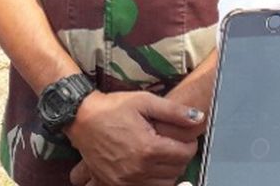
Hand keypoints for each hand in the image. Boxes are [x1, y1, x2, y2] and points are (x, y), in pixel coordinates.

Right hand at [64, 90, 204, 185]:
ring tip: (163, 155)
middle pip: (176, 171)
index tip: (187, 137)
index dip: (190, 144)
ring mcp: (126, 180)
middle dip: (180, 157)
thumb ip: (174, 111)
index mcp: (148, 148)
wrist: (82, 119)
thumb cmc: (113, 108)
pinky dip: (152, 181)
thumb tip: (198, 118)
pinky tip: (150, 167)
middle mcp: (139, 169)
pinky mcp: (116, 185)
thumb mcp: (144, 101)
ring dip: (169, 171)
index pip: (184, 154)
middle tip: (175, 144)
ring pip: (163, 185)